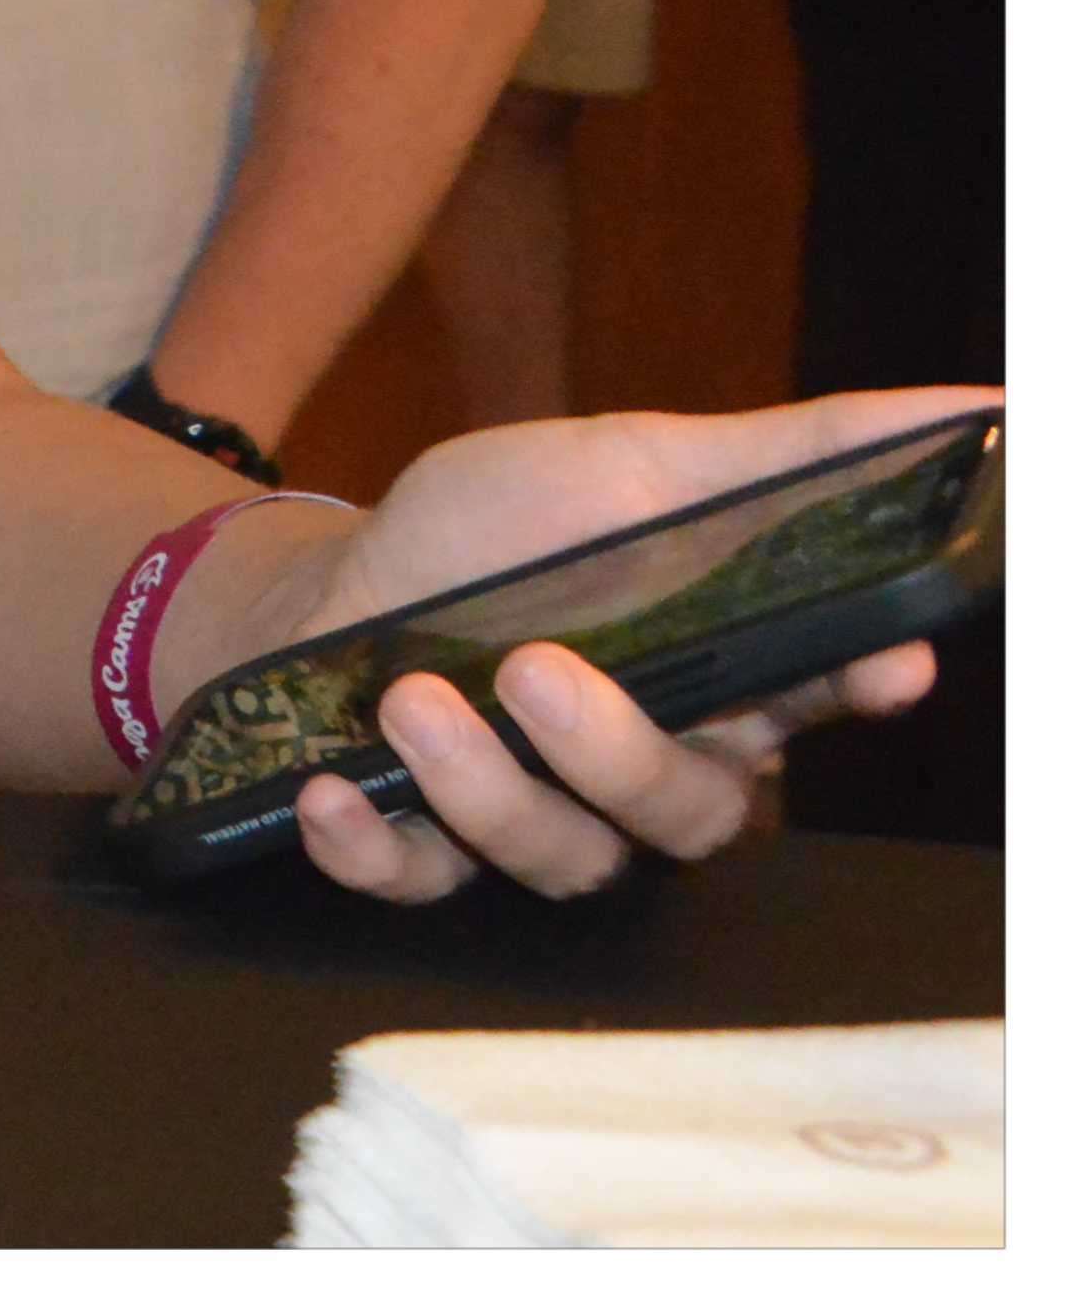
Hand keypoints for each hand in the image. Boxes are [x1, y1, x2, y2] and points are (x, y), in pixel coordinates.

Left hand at [222, 385, 985, 902]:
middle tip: (536, 675)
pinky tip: (332, 796)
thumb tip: (976, 410)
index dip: (859, 685)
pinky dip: (373, 847)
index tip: (880, 662)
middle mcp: (647, 765)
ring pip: (567, 858)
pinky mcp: (423, 852)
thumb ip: (790, 454)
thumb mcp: (629, 463)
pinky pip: (419, 884)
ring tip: (410, 702)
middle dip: (618, 752)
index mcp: (718, 675)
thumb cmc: (491, 531)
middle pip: (693, 809)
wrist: (317, 588)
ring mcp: (538, 820)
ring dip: (484, 787)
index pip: (819, 699)